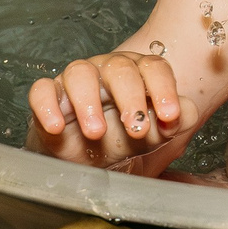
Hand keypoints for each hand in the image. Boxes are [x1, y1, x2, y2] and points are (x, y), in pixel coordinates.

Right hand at [27, 52, 198, 168]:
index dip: (163, 89)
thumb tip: (185, 113)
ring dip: (88, 102)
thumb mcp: (153, 136)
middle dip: (131, 97)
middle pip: (120, 68)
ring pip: (79, 72)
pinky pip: (42, 90)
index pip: (154, 68)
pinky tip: (56, 126)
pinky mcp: (48, 96)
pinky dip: (47, 106)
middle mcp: (107, 70)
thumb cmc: (123, 139)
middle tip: (137, 129)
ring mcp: (75, 80)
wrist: (86, 160)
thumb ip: (174, 123)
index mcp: (139, 73)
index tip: (170, 116)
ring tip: (96, 132)